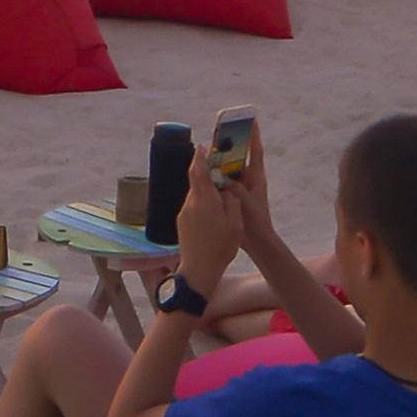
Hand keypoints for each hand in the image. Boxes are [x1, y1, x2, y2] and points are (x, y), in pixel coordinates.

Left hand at [175, 154, 247, 288]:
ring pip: (194, 194)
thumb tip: (226, 190)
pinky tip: (211, 211)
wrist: (198, 270)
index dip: (200, 156)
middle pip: (195, 180)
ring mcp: (184, 213)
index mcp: (205, 200)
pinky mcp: (182, 222)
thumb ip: (231, 202)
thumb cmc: (220, 248)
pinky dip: (201, 201)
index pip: (198, 171)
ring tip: (218, 191)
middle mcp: (191, 203)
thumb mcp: (235, 224)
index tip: (202, 145)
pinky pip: (192, 205)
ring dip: (204, 189)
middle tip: (215, 165)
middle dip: (203, 171)